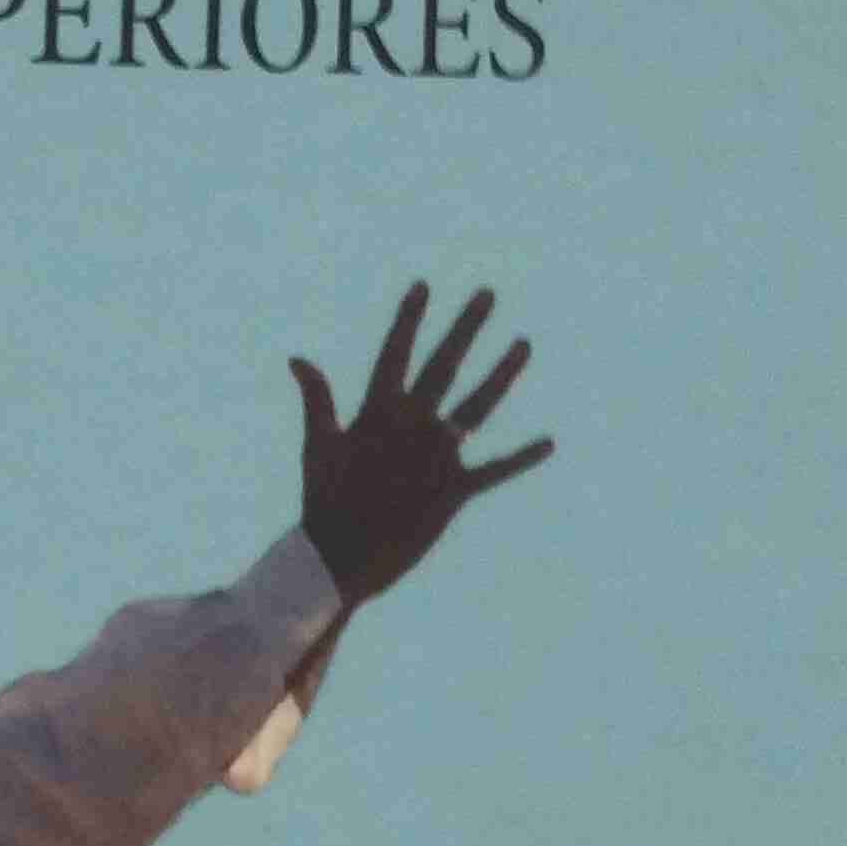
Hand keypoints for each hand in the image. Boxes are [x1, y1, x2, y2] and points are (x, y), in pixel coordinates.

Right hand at [289, 283, 553, 611]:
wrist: (340, 559)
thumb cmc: (324, 503)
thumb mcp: (318, 446)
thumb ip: (316, 399)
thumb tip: (297, 357)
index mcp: (378, 413)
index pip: (396, 354)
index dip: (409, 319)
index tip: (424, 285)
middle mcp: (413, 426)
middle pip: (446, 365)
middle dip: (466, 327)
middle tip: (488, 294)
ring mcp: (437, 457)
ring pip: (478, 406)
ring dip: (503, 373)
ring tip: (524, 344)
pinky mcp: (455, 491)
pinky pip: (496, 470)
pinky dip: (523, 458)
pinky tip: (549, 443)